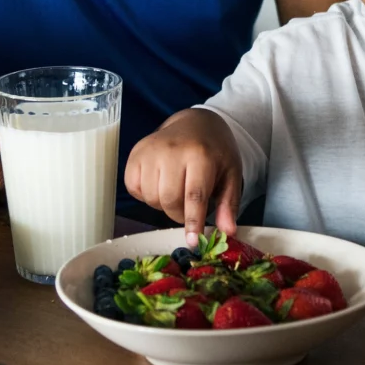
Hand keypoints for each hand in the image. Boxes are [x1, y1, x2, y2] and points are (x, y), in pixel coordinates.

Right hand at [125, 108, 242, 247]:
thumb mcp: (231, 174)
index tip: (193, 241)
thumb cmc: (214, 151)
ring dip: (162, 204)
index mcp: (200, 154)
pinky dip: (145, 194)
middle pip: (169, 200)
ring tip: (175, 190)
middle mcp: (172, 150)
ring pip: (150, 197)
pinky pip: (133, 188)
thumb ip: (228, 204)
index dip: (192, 221)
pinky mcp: (135, 153)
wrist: (195, 122)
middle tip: (188, 208)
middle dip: (179, 214)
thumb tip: (227, 232)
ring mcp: (150, 150)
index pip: (194, 195)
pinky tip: (158, 182)